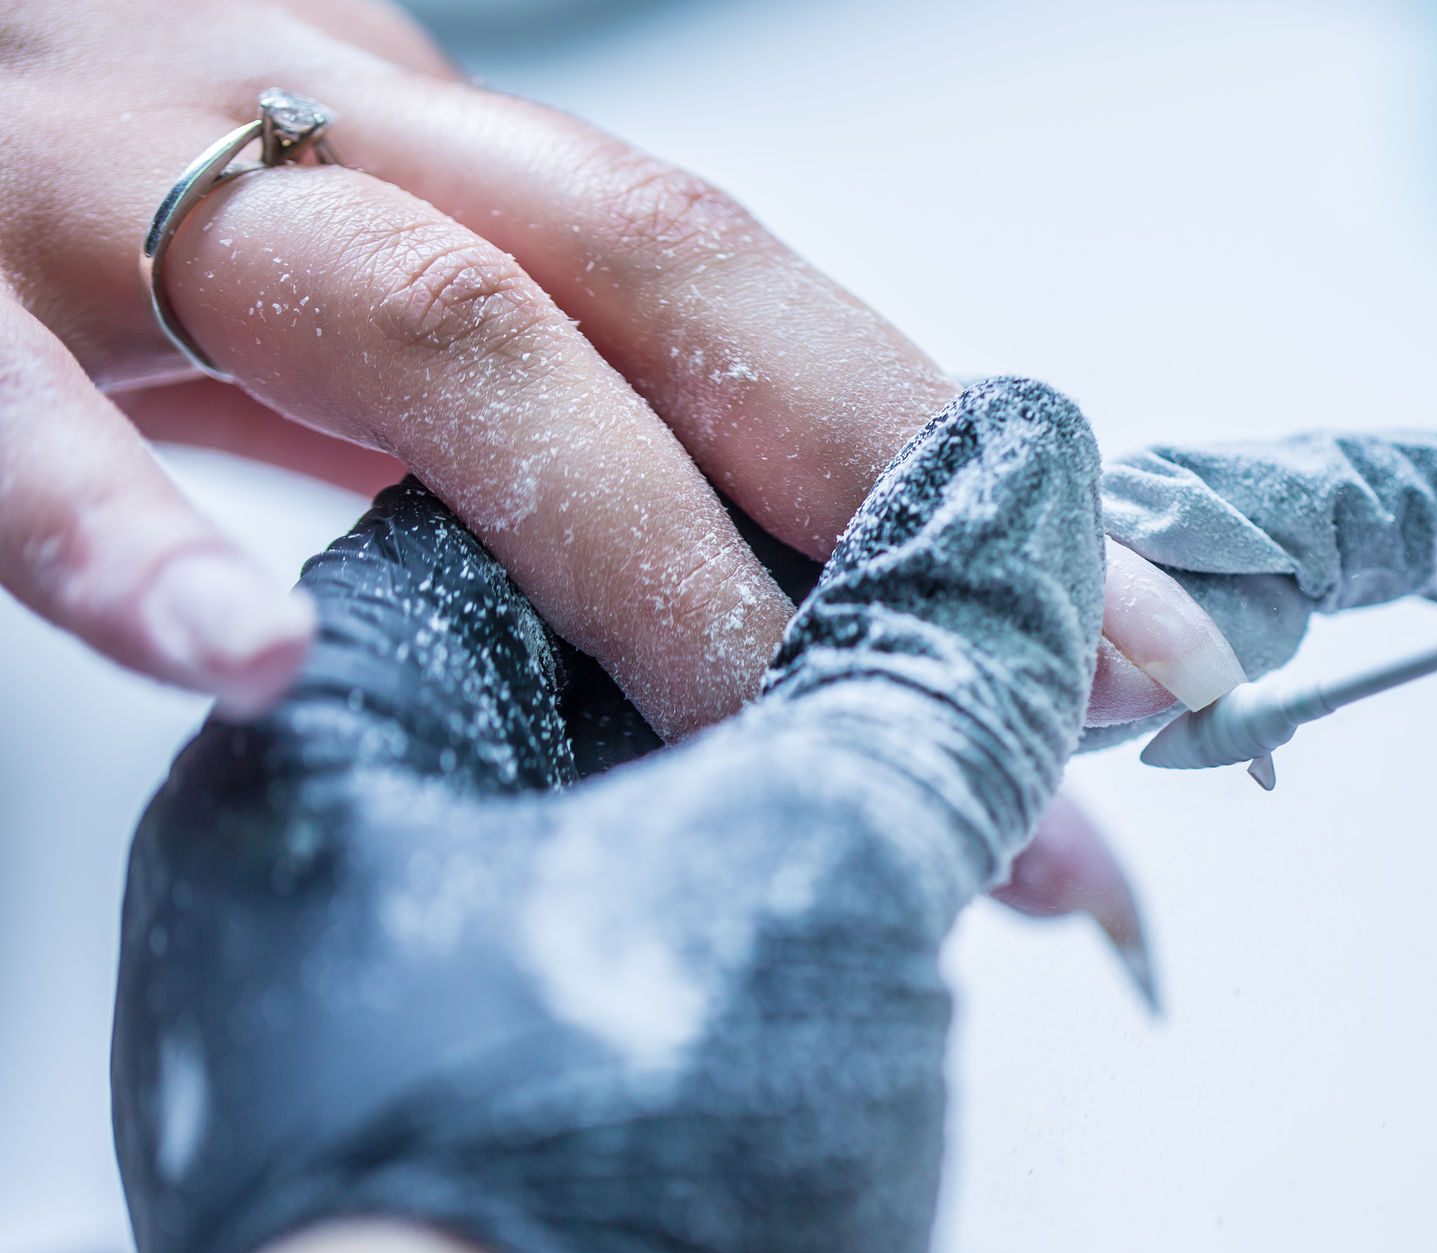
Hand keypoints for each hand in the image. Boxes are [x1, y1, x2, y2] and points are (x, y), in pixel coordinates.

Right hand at [3, 0, 969, 731]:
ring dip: (635, 551)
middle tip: (1039, 706)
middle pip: (657, 276)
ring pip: (425, 328)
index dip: (938, 462)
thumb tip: (744, 611)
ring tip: (775, 737)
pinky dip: (127, 530)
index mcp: (422, 141)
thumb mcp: (303, 302)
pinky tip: (249, 662)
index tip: (1124, 645)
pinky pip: (15, 410)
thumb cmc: (54, 220)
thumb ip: (496, 428)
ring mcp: (102, 195)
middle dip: (882, 495)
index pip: (733, 288)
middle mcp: (306, 130)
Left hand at [111, 378, 1102, 1252]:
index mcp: (352, 739)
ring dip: (903, 783)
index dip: (833, 486)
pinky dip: (870, 906)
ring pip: (722, 805)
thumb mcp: (798, 871)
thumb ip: (926, 666)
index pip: (602, 501)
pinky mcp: (579, 1113)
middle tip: (1077, 663)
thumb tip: (1023, 489)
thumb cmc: (554, 1233)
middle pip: (675, 656)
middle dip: (900, 651)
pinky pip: (740, 937)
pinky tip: (974, 909)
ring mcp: (474, 994)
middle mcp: (381, 858)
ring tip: (1054, 797)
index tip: (1011, 518)